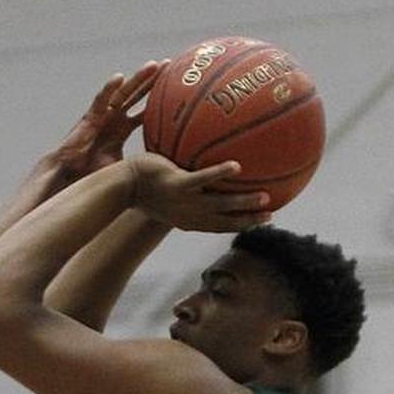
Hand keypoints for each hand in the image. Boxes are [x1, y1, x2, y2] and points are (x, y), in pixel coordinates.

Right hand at [55, 62, 167, 179]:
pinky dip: (109, 88)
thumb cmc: (94, 175)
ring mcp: (103, 114)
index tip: (178, 92)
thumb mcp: (124, 170)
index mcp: (122, 129)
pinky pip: (100, 99)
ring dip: (138, 79)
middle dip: (152, 80)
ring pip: (123, 92)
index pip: (144, 111)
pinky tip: (119, 78)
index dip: (159, 101)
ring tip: (153, 66)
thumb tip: (167, 175)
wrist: (71, 176)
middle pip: (137, 95)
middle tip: (170, 66)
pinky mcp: (90, 116)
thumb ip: (142, 166)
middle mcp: (114, 117)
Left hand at [129, 153, 270, 232]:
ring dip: (242, 202)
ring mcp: (183, 201)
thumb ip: (186, 187)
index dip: (242, 225)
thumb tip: (202, 174)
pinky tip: (236, 167)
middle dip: (248, 219)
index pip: (220, 225)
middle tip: (271, 214)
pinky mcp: (176, 185)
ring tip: (264, 196)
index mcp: (188, 219)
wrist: (121, 185)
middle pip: (224, 220)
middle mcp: (188, 215)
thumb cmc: (143, 187)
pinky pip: (201, 179)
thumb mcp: (167, 193)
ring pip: (218, 205)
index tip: (261, 219)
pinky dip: (218, 175)